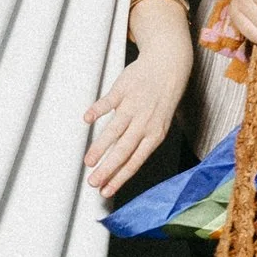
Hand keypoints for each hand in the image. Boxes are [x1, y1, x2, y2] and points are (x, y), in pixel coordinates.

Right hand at [84, 9, 194, 199]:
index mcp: (154, 135)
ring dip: (100, 147)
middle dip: (108, 169)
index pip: (135, 162)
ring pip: (115, 130)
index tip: (106, 190)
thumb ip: (139, 143)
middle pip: (123, 151)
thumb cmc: (161, 99)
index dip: (120, 178)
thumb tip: (120, 164)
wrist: (169, 65)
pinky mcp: (123, 90)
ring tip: (88, 162)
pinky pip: (108, 102)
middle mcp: (144, 123)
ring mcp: (133, 106)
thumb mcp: (158, 124)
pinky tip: (87, 120)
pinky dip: (97, 111)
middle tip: (93, 182)